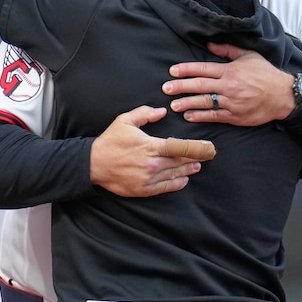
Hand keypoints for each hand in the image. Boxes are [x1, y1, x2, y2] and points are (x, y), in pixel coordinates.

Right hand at [90, 106, 215, 196]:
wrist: (93, 164)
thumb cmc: (110, 141)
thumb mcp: (125, 121)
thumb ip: (145, 114)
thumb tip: (162, 111)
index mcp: (150, 146)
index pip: (180, 148)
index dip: (197, 148)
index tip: (208, 147)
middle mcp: (152, 164)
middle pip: (181, 162)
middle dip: (197, 159)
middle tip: (207, 156)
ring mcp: (148, 178)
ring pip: (176, 175)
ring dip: (189, 171)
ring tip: (197, 166)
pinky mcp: (144, 190)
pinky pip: (166, 187)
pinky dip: (177, 183)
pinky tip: (184, 180)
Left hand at [162, 42, 295, 126]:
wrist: (283, 96)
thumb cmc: (266, 74)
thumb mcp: (249, 56)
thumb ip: (228, 50)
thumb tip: (209, 45)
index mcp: (230, 70)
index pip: (203, 69)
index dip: (187, 70)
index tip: (173, 71)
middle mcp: (229, 86)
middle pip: (200, 86)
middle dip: (181, 87)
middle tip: (166, 88)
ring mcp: (232, 102)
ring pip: (205, 102)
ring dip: (188, 103)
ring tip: (174, 105)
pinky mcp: (235, 116)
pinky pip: (215, 116)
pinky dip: (201, 116)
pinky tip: (190, 116)